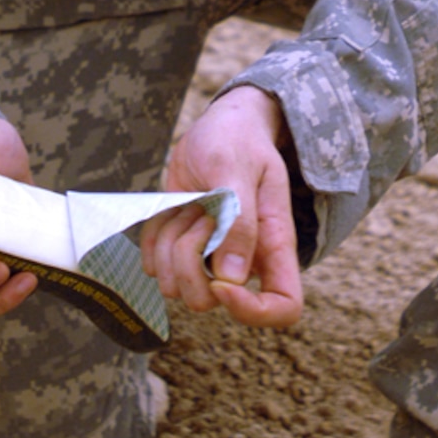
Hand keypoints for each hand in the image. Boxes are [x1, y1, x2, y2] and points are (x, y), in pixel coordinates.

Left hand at [141, 88, 302, 329]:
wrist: (220, 127)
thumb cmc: (237, 141)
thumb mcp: (238, 169)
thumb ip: (239, 221)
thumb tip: (231, 277)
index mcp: (274, 244)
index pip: (284, 309)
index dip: (251, 310)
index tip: (222, 282)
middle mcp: (245, 260)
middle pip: (209, 301)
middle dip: (190, 261)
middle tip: (199, 216)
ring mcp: (211, 258)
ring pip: (176, 285)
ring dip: (169, 243)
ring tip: (188, 205)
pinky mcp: (182, 249)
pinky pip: (155, 265)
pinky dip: (153, 237)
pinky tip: (172, 209)